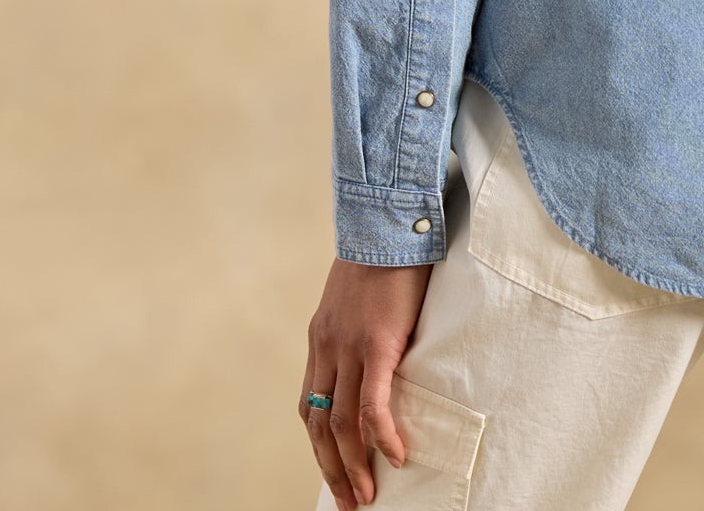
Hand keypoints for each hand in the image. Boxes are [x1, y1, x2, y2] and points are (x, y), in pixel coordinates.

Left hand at [300, 257, 434, 507]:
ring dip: (352, 464)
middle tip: (348, 501)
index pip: (309, 404)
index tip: (335, 467)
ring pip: (340, 423)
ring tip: (366, 494)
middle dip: (331, 467)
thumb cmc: (384, 250)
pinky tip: (394, 456)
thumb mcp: (356, 292)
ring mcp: (350, 347)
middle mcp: (327, 347)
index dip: (320, 443)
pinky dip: (382, 435)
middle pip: (318, 423)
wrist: (390, 220)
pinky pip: (374, 403)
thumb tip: (376, 341)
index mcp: (320, 337)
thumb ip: (357, 322)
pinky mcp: (378, 343)